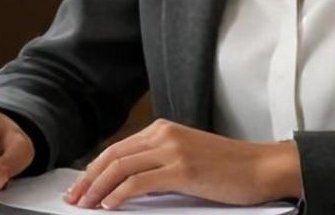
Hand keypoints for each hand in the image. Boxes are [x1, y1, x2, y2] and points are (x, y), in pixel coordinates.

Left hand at [63, 119, 301, 208]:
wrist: (261, 168)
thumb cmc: (229, 168)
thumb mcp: (188, 158)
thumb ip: (160, 164)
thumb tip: (128, 185)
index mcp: (164, 130)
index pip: (118, 148)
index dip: (94, 168)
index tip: (81, 186)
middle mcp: (164, 135)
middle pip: (113, 156)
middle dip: (88, 179)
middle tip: (74, 198)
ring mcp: (172, 150)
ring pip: (121, 167)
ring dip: (97, 188)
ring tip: (85, 204)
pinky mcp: (181, 169)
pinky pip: (139, 181)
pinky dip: (119, 193)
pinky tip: (109, 205)